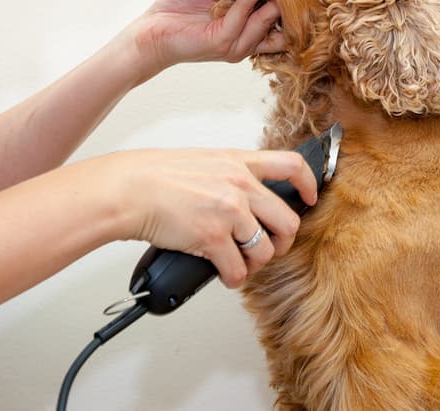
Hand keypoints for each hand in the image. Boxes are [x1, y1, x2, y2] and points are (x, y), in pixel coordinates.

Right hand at [92, 147, 316, 286]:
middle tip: (269, 248)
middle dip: (282, 241)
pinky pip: (237, 269)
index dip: (308, 184)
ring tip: (241, 264)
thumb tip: (245, 195)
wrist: (130, 189)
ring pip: (265, 250)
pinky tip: (224, 274)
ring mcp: (229, 212)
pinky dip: (233, 278)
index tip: (310, 197)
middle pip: (287, 220)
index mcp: (239, 162)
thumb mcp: (204, 160)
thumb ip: (229, 174)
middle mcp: (240, 185)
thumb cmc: (157, 176)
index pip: (291, 165)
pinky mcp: (213, 237)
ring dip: (255, 264)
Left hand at [123, 0, 284, 82]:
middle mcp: (245, 43)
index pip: (283, 25)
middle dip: (286, 1)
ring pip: (264, 22)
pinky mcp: (219, 43)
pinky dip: (245, 1)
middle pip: (281, 25)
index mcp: (247, 34)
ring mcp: (234, 46)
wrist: (151, 31)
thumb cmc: (181, 11)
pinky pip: (240, 19)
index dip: (290, 4)